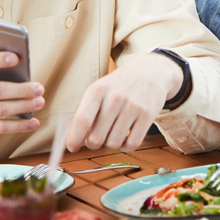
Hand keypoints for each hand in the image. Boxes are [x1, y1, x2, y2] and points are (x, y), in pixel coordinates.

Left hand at [66, 53, 182, 152]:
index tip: (72, 147)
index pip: (82, 120)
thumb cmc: (119, 85)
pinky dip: (126, 146)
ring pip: (113, 144)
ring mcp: (133, 107)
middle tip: (97, 137)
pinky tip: (126, 136)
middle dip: (93, 143)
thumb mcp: (98, 90)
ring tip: (114, 132)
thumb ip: (84, 113)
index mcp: (97, 90)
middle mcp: (115, 98)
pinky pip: (132, 144)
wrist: (150, 72)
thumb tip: (69, 139)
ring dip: (111, 143)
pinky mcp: (148, 115)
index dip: (74, 138)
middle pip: (96, 138)